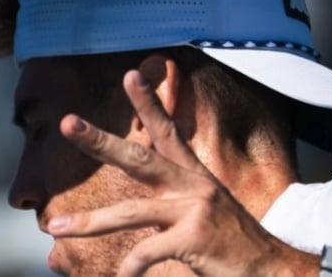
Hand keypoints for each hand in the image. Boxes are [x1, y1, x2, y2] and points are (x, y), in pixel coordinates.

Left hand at [47, 70, 317, 276]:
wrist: (275, 270)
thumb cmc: (232, 244)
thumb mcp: (203, 211)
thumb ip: (171, 200)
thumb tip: (132, 206)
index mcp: (193, 175)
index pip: (167, 131)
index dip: (149, 103)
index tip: (130, 74)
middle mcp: (192, 186)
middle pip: (137, 157)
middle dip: (99, 140)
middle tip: (67, 122)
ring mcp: (193, 210)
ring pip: (129, 212)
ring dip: (88, 222)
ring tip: (55, 226)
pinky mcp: (194, 238)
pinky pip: (148, 251)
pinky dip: (131, 267)